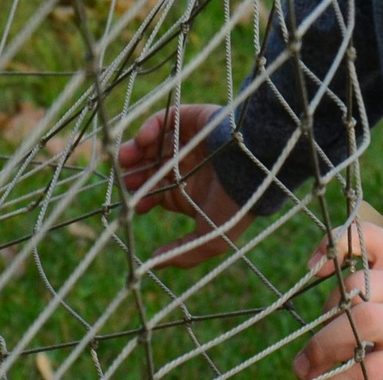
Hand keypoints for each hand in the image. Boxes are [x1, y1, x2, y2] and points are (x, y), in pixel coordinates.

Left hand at [117, 105, 246, 265]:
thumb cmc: (237, 206)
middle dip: (134, 175)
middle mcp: (187, 166)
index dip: (142, 199)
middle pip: (150, 168)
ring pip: (152, 144)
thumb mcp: (212, 239)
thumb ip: (183, 253)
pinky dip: (149, 127)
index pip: (156, 194)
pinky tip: (142, 140)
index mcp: (189, 193)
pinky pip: (165, 119)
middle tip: (126, 179)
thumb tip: (153, 263)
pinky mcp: (193, 119)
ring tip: (126, 157)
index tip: (136, 205)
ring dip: (135, 151)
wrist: (257, 167)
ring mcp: (189, 142)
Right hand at [293, 215, 382, 379]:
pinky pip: (361, 238)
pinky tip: (316, 268)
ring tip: (330, 323)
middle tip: (307, 359)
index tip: (312, 379)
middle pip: (362, 321)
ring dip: (330, 308)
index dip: (334, 378)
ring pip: (355, 284)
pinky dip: (333, 246)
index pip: (371, 372)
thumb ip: (377, 375)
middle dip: (324, 343)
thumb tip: (323, 377)